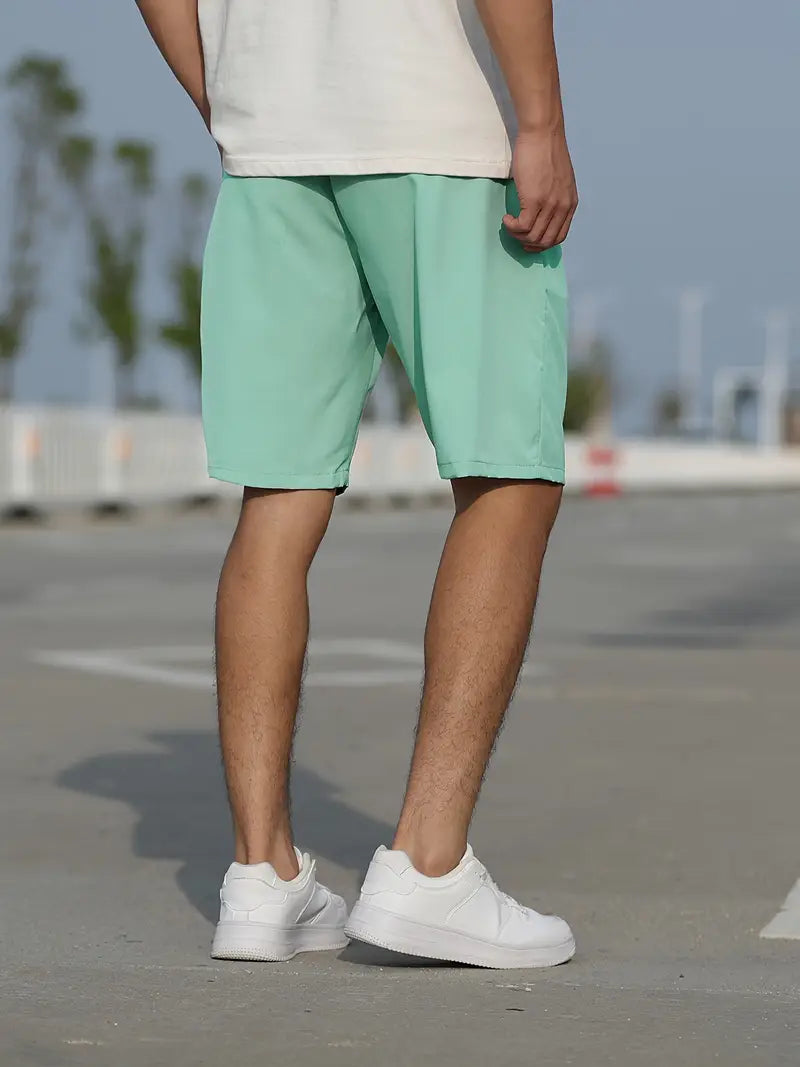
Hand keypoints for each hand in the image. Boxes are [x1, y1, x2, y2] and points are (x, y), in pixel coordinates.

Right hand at [504, 127, 577, 251]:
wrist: (542, 133)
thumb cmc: (546, 151)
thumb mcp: (558, 180)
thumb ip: (554, 197)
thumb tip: (540, 212)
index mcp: (569, 203)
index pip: (559, 236)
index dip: (542, 244)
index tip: (529, 240)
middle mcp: (562, 207)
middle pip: (546, 241)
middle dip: (528, 244)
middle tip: (516, 235)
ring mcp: (549, 205)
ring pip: (533, 237)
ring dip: (517, 235)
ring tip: (510, 224)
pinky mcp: (534, 201)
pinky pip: (522, 227)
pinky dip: (512, 227)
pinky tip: (507, 218)